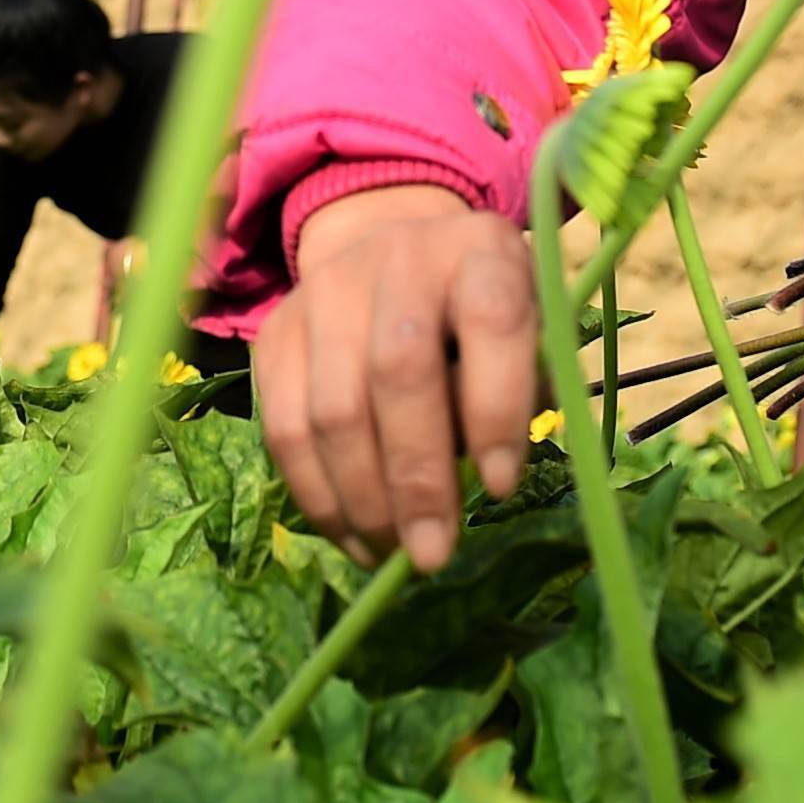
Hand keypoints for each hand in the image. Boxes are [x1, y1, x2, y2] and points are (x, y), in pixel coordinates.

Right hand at [256, 183, 542, 571]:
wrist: (392, 248)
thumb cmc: (478, 314)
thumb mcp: (527, 330)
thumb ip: (519, 392)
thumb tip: (480, 482)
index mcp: (480, 251)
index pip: (491, 320)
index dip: (495, 409)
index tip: (498, 487)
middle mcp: (398, 258)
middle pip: (396, 372)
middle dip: (416, 478)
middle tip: (433, 553)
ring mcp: (324, 292)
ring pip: (331, 410)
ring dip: (363, 501)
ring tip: (393, 553)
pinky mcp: (276, 335)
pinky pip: (284, 430)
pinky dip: (318, 497)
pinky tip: (354, 538)